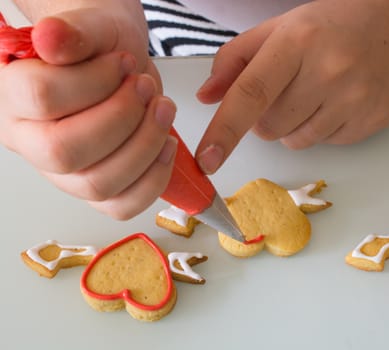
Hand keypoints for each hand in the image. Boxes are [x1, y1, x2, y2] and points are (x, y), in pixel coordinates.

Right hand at [0, 7, 176, 218]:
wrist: (122, 66)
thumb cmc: (104, 50)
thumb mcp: (94, 27)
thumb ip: (75, 32)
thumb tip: (50, 38)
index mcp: (14, 96)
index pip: (42, 97)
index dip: (95, 81)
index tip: (123, 64)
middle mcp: (30, 141)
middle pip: (66, 151)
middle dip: (123, 118)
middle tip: (146, 89)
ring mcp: (63, 174)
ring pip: (98, 184)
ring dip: (145, 146)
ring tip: (162, 110)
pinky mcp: (96, 190)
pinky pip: (121, 206)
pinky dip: (154, 179)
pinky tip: (166, 145)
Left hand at [195, 0, 388, 173]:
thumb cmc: (338, 24)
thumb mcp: (284, 26)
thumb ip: (237, 58)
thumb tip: (207, 97)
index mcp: (298, 41)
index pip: (251, 93)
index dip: (224, 129)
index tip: (206, 161)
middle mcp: (328, 71)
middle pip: (268, 126)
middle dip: (266, 115)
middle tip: (289, 86)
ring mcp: (354, 100)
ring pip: (294, 141)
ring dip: (293, 124)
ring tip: (316, 90)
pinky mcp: (372, 122)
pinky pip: (325, 143)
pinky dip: (322, 128)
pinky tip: (339, 100)